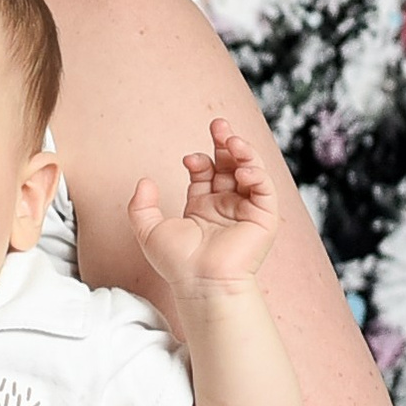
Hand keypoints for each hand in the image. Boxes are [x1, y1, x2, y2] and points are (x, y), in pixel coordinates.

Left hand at [128, 117, 280, 293]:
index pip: (206, 174)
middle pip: (229, 166)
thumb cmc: (176, 262)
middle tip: (218, 124)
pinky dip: (256, 174)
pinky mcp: (263, 218)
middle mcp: (225, 206)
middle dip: (225, 143)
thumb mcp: (147, 230)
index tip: (188, 159)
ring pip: (249, 172)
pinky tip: (241, 169)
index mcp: (202, 207)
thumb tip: (144, 181)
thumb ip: (141, 205)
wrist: (199, 281)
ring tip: (231, 140)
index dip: (199, 160)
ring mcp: (245, 211)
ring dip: (243, 153)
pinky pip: (264, 189)